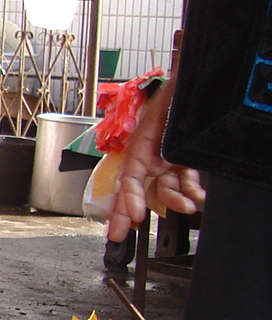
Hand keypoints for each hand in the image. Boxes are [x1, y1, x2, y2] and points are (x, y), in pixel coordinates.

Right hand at [106, 78, 205, 243]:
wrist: (193, 85)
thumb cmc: (174, 99)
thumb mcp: (160, 125)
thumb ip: (154, 151)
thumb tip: (149, 175)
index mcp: (139, 148)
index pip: (129, 178)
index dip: (128, 198)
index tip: (132, 216)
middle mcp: (149, 157)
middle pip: (136, 189)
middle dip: (126, 212)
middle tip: (120, 234)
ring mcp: (165, 160)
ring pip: (164, 188)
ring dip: (175, 200)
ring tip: (189, 206)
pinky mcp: (182, 161)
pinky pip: (184, 181)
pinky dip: (191, 191)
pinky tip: (199, 198)